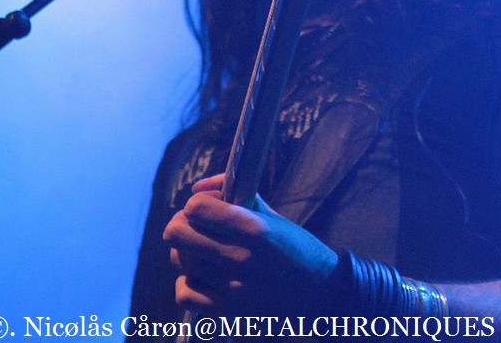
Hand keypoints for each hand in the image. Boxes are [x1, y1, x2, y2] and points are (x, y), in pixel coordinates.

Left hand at [163, 173, 338, 314]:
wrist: (323, 296)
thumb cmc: (298, 251)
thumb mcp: (274, 218)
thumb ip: (237, 196)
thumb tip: (197, 188)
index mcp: (253, 228)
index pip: (196, 207)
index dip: (196, 204)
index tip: (205, 208)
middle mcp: (239, 257)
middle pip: (177, 232)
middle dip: (183, 223)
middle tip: (196, 227)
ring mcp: (231, 287)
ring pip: (179, 260)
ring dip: (187, 252)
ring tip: (203, 252)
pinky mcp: (227, 311)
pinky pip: (184, 293)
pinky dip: (188, 284)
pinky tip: (202, 278)